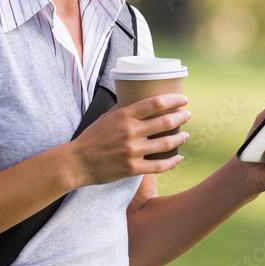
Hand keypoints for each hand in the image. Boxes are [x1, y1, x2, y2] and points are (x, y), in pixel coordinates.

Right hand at [71, 93, 189, 186]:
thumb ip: (122, 109)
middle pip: (165, 122)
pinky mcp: (133, 168)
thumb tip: (135, 97)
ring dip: (180, 138)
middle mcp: (131, 132)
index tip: (183, 99)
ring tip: (185, 134)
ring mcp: (133, 151)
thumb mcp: (105, 117)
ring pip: (166, 144)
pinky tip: (179, 158)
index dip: (174, 100)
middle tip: (187, 115)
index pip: (155, 103)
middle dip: (181, 116)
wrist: (77, 162)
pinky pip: (159, 166)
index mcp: (124, 116)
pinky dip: (172, 162)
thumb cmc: (91, 138)